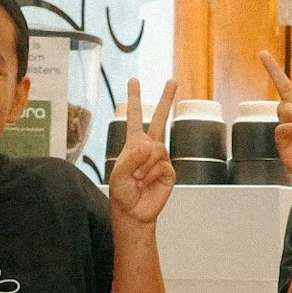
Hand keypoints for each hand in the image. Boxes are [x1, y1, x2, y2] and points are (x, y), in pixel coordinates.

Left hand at [108, 77, 177, 226]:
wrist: (134, 212)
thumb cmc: (122, 192)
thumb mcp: (119, 174)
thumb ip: (131, 158)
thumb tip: (150, 145)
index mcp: (133, 143)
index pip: (134, 117)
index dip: (134, 99)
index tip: (134, 80)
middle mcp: (149, 147)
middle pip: (160, 118)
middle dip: (166, 98)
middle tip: (172, 80)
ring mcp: (161, 158)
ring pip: (156, 149)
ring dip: (144, 166)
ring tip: (138, 179)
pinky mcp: (169, 171)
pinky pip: (161, 165)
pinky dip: (151, 175)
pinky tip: (147, 183)